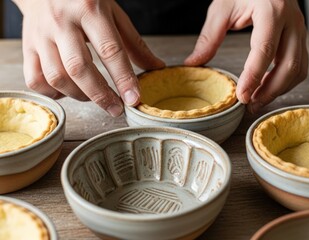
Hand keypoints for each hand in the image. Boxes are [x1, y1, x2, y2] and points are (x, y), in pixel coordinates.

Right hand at [13, 0, 163, 116]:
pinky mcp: (27, 46)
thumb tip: (156, 68)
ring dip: (79, 95)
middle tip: (116, 109)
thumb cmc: (84, 0)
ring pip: (56, 76)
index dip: (123, 78)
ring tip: (95, 96)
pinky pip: (35, 79)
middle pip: (78, 67)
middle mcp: (61, 21)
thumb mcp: (113, 13)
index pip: (110, 50)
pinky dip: (53, 93)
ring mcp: (40, 34)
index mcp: (90, 9)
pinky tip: (69, 91)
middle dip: (100, 95)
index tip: (134, 99)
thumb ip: (133, 43)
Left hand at [185, 0, 307, 112]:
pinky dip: (286, 81)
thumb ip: (209, 36)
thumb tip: (194, 63)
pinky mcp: (300, 36)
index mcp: (272, 10)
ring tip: (258, 100)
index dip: (253, 77)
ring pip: (298, 69)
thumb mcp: (222, 6)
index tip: (242, 96)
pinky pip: (301, 65)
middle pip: (289, 65)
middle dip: (270, 91)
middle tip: (250, 105)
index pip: (264, 50)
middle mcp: (291, 21)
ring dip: (279, 89)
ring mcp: (299, 29)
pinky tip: (268, 86)